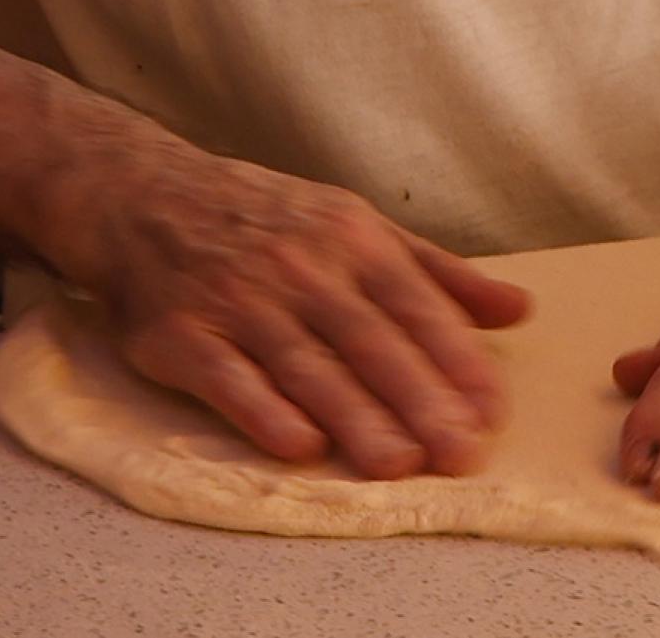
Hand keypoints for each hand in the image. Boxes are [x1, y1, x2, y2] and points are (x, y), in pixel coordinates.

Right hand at [80, 151, 530, 479]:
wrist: (141, 194)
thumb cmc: (264, 218)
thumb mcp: (355, 224)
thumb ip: (437, 272)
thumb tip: (518, 308)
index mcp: (350, 238)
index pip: (416, 305)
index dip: (455, 360)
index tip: (492, 412)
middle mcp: (300, 266)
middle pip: (369, 341)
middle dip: (419, 399)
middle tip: (460, 454)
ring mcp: (239, 299)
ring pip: (306, 365)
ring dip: (354, 416)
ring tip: (398, 464)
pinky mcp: (182, 332)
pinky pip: (229, 377)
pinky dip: (264, 411)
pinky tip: (300, 447)